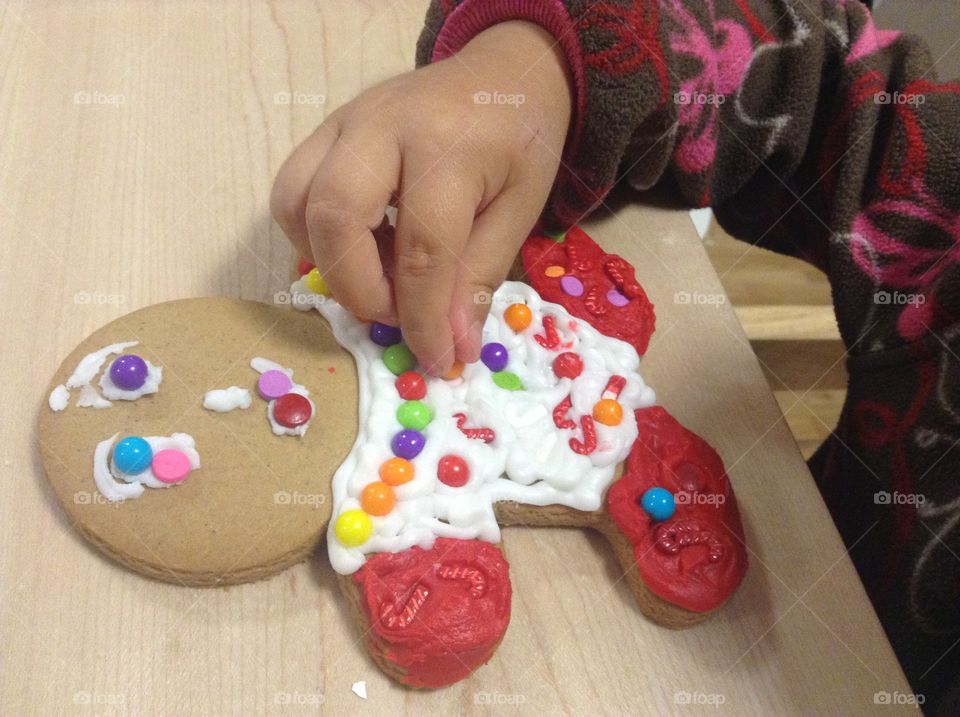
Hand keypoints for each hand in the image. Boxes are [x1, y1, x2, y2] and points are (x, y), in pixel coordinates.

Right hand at [270, 21, 570, 373]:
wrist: (502, 70)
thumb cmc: (519, 141)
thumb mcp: (519, 209)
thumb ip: (479, 276)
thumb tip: (450, 347)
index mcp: (446, 145)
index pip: (422, 248)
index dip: (423, 318)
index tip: (435, 358)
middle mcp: (382, 126)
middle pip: (335, 216)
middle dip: (358, 287)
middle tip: (394, 313)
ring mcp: (345, 122)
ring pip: (295, 201)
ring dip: (326, 260)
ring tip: (378, 277)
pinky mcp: (327, 130)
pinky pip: (292, 189)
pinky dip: (313, 235)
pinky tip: (358, 249)